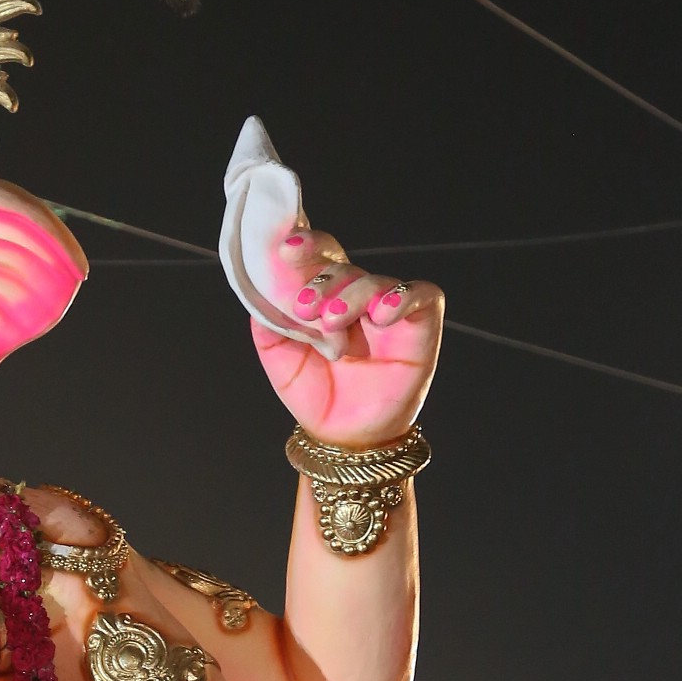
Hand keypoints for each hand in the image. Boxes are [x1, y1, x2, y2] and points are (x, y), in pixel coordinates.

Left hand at [251, 227, 439, 449]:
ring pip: (376, 280)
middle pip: (345, 265)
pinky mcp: (420, 325)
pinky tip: (381, 315)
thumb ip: (268, 319)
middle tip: (305, 307)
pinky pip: (423, 295)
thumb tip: (259, 282)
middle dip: (323, 279)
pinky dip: (402, 297)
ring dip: (352, 295)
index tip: (286, 247)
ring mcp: (389, 308)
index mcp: (324, 296)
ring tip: (332, 323)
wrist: (343, 436)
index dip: (307, 245)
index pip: (319, 257)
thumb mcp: (280, 356)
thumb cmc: (315, 393)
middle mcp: (357, 296)